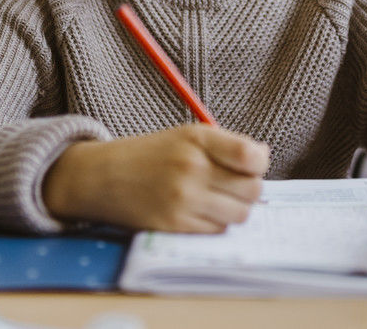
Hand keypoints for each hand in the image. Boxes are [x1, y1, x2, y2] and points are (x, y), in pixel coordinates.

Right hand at [42, 124, 268, 231]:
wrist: (103, 176)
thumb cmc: (150, 154)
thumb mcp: (186, 136)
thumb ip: (226, 145)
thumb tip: (263, 158)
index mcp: (197, 139)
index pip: (251, 156)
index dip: (259, 164)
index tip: (250, 165)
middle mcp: (191, 168)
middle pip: (253, 190)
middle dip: (248, 189)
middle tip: (231, 186)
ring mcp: (183, 199)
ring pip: (240, 215)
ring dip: (234, 210)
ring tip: (215, 200)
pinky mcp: (175, 225)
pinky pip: (217, 230)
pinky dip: (215, 224)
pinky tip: (199, 212)